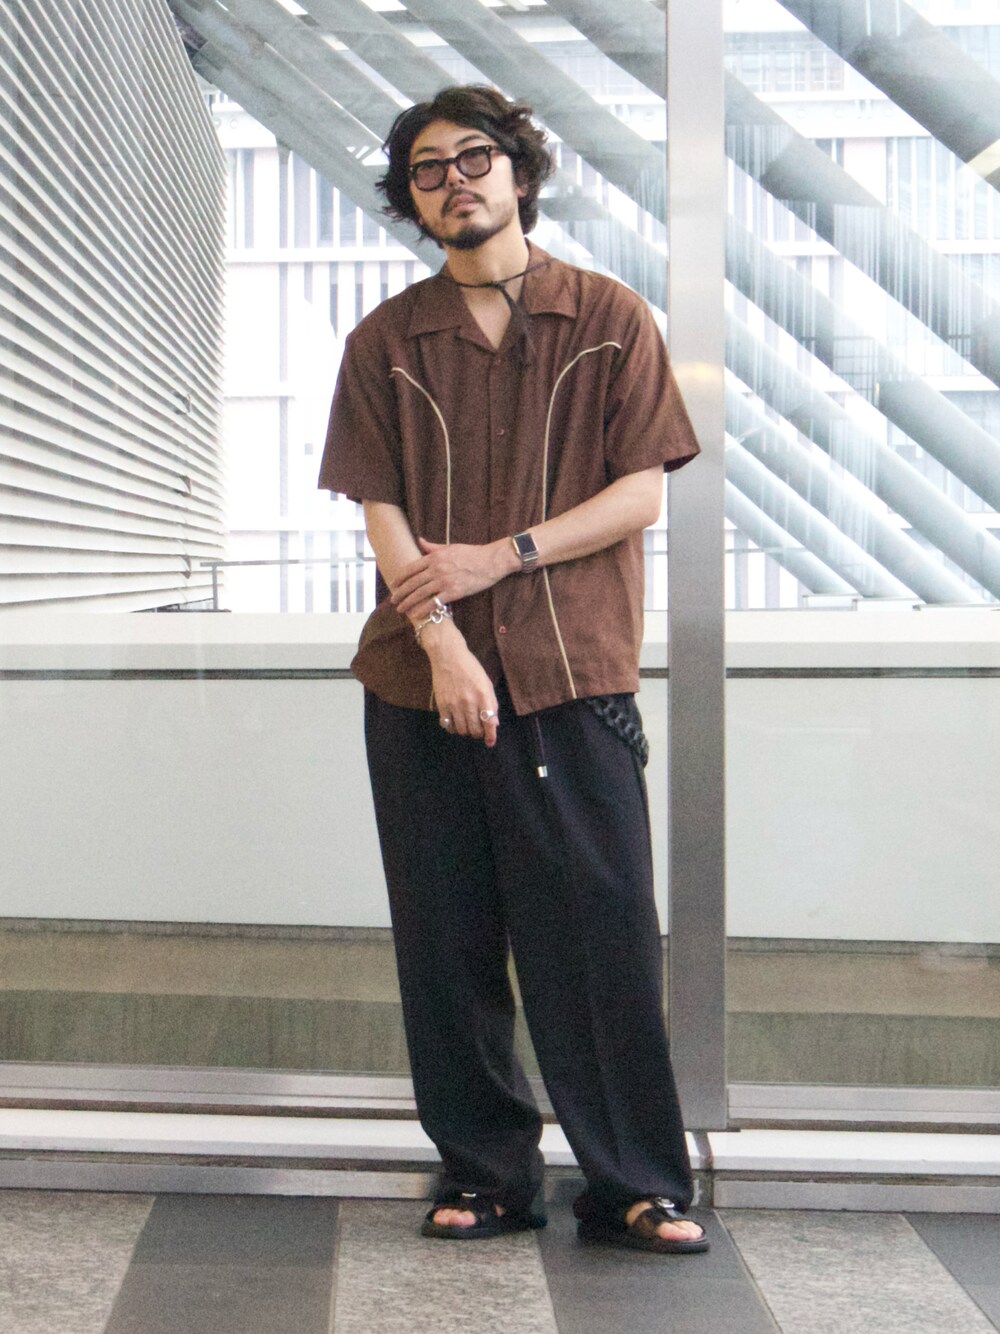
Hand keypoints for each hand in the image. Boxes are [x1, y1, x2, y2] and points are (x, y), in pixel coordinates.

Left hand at [391, 537, 515, 615]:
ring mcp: (444, 580)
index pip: (411, 568)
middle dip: (400, 593)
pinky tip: (417, 615)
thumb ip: (433, 547)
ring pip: (420, 594)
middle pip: (412, 583)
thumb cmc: (472, 553)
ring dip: (408, 603)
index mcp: (434, 557)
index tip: (393, 584)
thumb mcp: (450, 546)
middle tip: (392, 601)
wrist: (490, 561)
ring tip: (401, 610)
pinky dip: (424, 609)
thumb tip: (419, 540)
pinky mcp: (454, 592)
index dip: (400, 578)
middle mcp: (437, 568)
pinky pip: (435, 602)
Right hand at [420, 619, 498, 747]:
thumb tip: (494, 724)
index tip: (490, 742)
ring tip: (467, 724)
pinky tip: (455, 723)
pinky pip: (447, 725)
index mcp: (483, 695)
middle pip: (475, 730)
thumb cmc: (470, 668)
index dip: (491, 736)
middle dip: (478, 733)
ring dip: (466, 731)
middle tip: (478, 729)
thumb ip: (491, 703)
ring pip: (462, 730)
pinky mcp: (442, 705)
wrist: (448, 656)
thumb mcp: (486, 683)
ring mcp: (454, 704)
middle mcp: (469, 702)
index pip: (489, 722)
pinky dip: (453, 728)